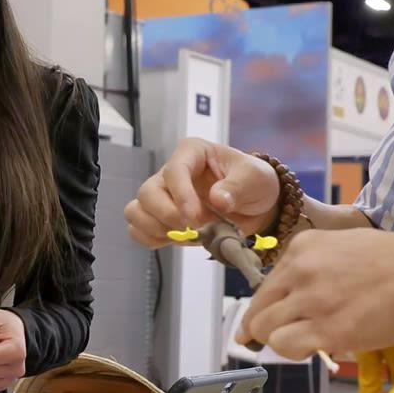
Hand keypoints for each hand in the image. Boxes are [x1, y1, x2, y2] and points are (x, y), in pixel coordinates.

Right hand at [125, 138, 279, 244]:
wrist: (257, 206)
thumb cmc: (254, 182)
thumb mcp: (255, 178)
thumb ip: (237, 186)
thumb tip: (217, 200)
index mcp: (192, 153)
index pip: (174, 171)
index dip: (181, 196)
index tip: (195, 218)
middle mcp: (171, 173)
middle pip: (147, 193)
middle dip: (167, 215)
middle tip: (194, 228)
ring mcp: (164, 196)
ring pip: (137, 211)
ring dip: (157, 229)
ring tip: (185, 235)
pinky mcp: (162, 218)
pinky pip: (139, 230)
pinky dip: (152, 239)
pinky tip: (175, 240)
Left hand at [245, 228, 393, 360]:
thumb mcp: (343, 245)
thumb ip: (313, 267)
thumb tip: (295, 296)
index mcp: (302, 248)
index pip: (264, 287)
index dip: (261, 310)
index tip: (259, 326)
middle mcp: (300, 271)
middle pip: (258, 311)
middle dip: (264, 329)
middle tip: (281, 339)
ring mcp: (311, 300)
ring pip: (266, 330)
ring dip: (281, 342)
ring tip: (305, 343)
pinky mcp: (326, 329)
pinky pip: (286, 346)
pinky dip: (295, 352)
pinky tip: (313, 349)